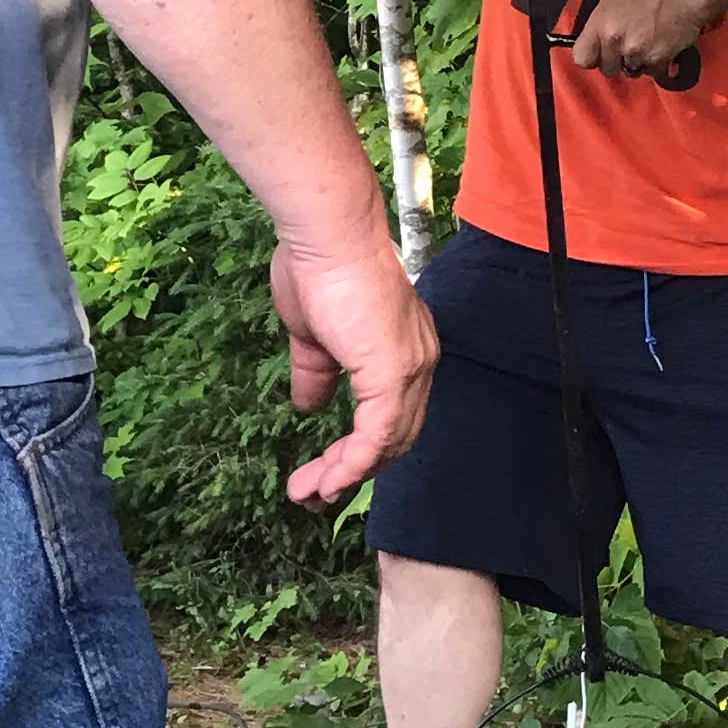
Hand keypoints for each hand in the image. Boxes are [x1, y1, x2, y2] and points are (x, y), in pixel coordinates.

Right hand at [270, 233, 438, 504]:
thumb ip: (317, 373)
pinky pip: (376, 437)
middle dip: (353, 470)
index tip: (323, 468)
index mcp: (405, 349)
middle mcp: (419, 361)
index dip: (359, 447)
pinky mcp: (394, 373)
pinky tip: (327, 481)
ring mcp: (411, 368)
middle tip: (314, 492)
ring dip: (346, 474)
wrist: (326, 234)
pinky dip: (352, 465)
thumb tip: (307, 405)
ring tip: (308, 493)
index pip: (392, 415)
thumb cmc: (318, 268)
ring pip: (387, 443)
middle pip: (395, 437)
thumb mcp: (313, 334)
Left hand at [566, 0, 721, 77]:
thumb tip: (597, 39)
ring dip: (639, 62)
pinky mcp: (657, 60)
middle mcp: (615, 40)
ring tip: (649, 41)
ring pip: (631, 71)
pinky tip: (663, 44)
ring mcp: (635, 52)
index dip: (592, 58)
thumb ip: (602, 22)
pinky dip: (658, 64)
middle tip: (631, 45)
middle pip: (608, 69)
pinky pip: (652, 72)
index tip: (599, 54)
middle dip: (618, 61)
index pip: (582, 57)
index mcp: (601, 22)